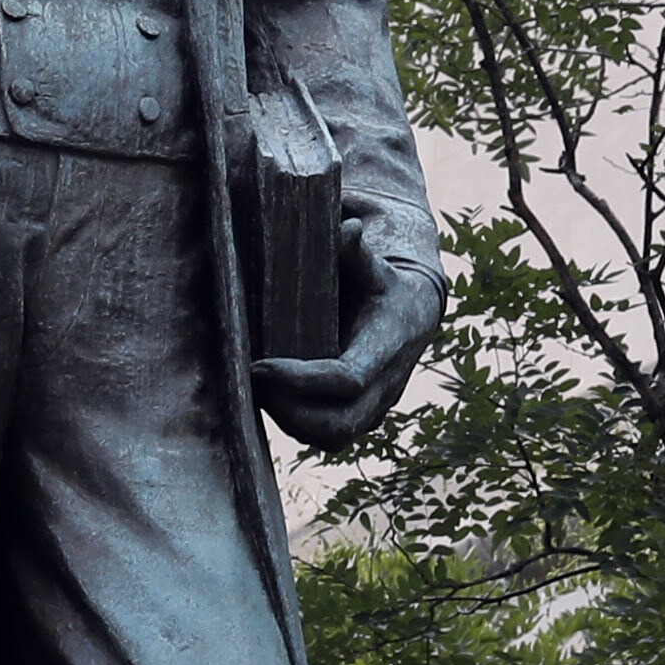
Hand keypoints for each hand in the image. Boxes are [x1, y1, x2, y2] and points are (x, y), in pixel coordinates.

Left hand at [252, 214, 438, 448]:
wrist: (413, 317)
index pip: (345, 379)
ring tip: (257, 389)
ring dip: (289, 420)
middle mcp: (386, 387)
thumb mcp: (373, 266)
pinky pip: (328, 437)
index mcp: (387, 347)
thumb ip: (356, 252)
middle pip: (337, 424)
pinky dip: (296, 423)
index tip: (258, 364)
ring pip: (330, 437)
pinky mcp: (361, 419)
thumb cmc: (382, 286)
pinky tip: (271, 396)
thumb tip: (347, 226)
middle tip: (251, 382)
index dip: (299, 379)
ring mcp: (376, 409)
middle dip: (288, 411)